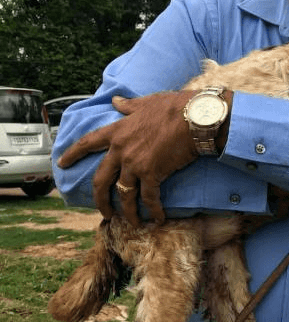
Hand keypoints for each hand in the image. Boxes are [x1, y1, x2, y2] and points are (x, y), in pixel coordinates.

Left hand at [57, 91, 199, 225]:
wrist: (194, 117)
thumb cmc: (173, 106)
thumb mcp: (146, 102)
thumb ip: (129, 105)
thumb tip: (116, 100)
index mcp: (118, 131)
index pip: (88, 142)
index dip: (73, 153)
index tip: (62, 163)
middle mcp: (121, 150)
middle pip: (101, 180)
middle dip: (100, 199)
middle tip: (104, 211)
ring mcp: (135, 163)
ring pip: (124, 194)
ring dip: (128, 211)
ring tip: (133, 222)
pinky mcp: (152, 173)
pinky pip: (149, 198)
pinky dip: (153, 211)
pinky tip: (158, 218)